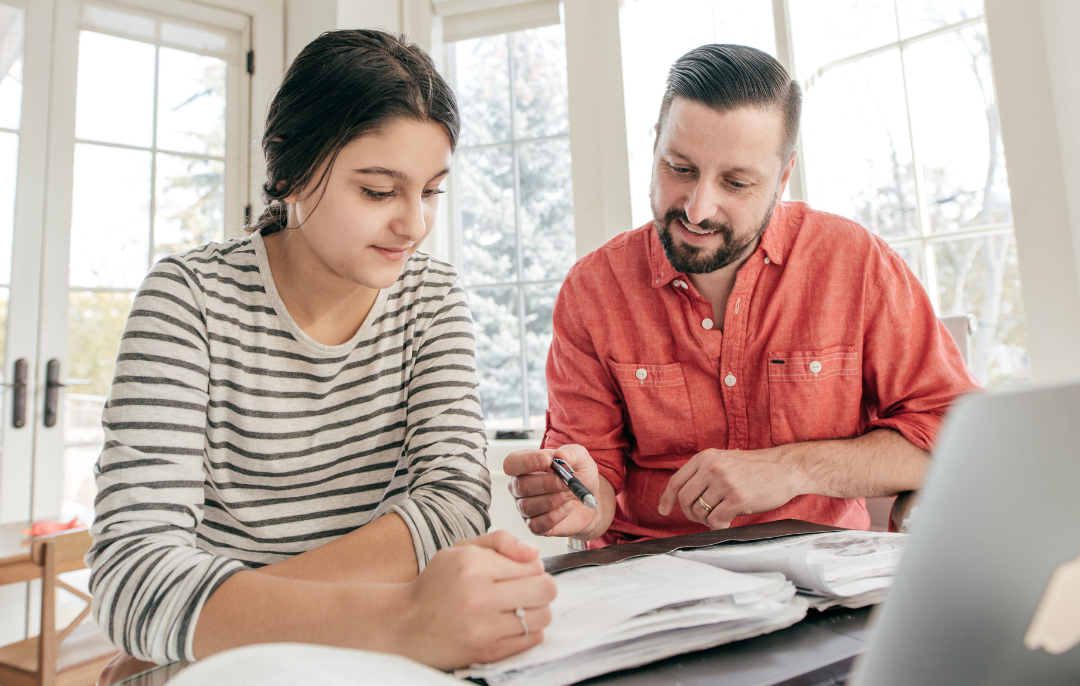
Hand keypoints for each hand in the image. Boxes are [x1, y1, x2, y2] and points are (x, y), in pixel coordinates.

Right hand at [398, 530, 556, 669]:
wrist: (405, 624)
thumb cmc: (435, 586)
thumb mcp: (461, 549)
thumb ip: (501, 541)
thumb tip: (534, 552)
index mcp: (473, 565)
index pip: (534, 564)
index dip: (533, 567)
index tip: (522, 571)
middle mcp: (479, 596)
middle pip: (545, 589)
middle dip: (541, 587)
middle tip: (526, 589)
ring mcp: (484, 628)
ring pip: (542, 616)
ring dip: (536, 610)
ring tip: (518, 607)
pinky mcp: (487, 652)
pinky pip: (531, 639)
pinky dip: (528, 631)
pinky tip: (510, 624)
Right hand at [504, 444, 600, 536]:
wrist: (592, 497)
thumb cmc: (579, 474)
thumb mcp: (580, 457)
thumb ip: (571, 453)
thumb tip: (560, 455)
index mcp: (524, 465)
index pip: (511, 463)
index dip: (526, 462)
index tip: (548, 461)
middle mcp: (519, 486)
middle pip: (521, 486)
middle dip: (547, 484)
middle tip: (566, 483)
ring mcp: (525, 507)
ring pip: (528, 506)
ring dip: (553, 500)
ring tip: (569, 494)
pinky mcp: (535, 526)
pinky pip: (537, 524)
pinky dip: (555, 516)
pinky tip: (566, 508)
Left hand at [658, 447, 798, 529]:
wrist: (785, 468)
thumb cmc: (755, 468)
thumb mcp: (724, 460)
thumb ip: (704, 473)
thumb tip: (682, 496)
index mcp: (706, 457)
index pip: (676, 481)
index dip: (667, 499)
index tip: (663, 511)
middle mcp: (712, 467)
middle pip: (684, 500)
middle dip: (690, 513)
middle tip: (703, 516)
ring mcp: (725, 482)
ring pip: (700, 512)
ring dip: (707, 520)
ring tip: (721, 515)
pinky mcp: (738, 498)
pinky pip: (716, 520)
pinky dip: (719, 525)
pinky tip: (729, 520)